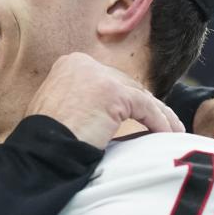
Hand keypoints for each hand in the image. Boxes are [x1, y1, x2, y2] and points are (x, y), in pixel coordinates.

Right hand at [25, 53, 184, 148]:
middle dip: (145, 105)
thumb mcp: (60, 107)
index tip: (141, 114)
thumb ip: (81, 99)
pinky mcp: (114, 93)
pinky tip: (166, 135)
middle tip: (160, 124)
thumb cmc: (46, 140)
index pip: (108, 78)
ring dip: (158, 115)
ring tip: (171, 131)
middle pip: (126, 84)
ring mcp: (99, 76)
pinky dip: (159, 122)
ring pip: (140, 95)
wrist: (42, 151)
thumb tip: (107, 111)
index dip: (126, 98)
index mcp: (69, 64)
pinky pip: (146, 107)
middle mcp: (84, 64)